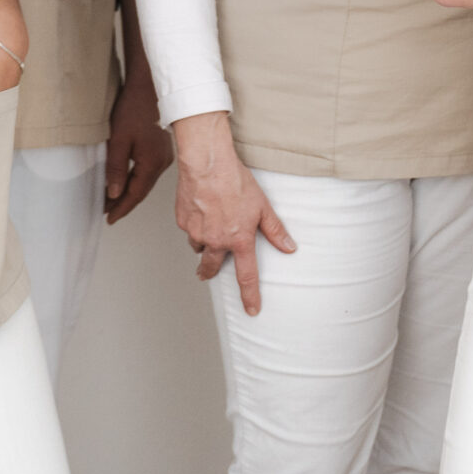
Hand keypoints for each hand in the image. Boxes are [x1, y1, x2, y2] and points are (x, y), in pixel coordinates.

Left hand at [104, 78, 174, 223]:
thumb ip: (116, 169)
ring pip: (144, 181)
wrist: (148, 87)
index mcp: (152, 162)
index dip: (122, 208)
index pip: (136, 194)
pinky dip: (135, 179)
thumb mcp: (118, 140)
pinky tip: (124, 180)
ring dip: (129, 191)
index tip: (110, 219)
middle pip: (142, 189)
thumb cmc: (134, 109)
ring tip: (111, 201)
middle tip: (107, 214)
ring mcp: (164, 155)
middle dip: (124, 203)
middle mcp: (162, 162)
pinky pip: (148, 170)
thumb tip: (113, 193)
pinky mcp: (161, 148)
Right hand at [171, 112, 295, 313]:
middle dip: (209, 272)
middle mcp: (216, 240)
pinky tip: (201, 208)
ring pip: (199, 246)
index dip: (250, 296)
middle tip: (208, 272)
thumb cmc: (235, 181)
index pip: (247, 276)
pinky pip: (189, 229)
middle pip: (211, 268)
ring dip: (204, 242)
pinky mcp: (183, 221)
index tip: (252, 310)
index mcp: (239, 239)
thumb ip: (274, 230)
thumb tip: (289, 247)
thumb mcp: (262, 205)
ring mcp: (197, 232)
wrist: (208, 163)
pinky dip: (195, 224)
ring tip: (210, 223)